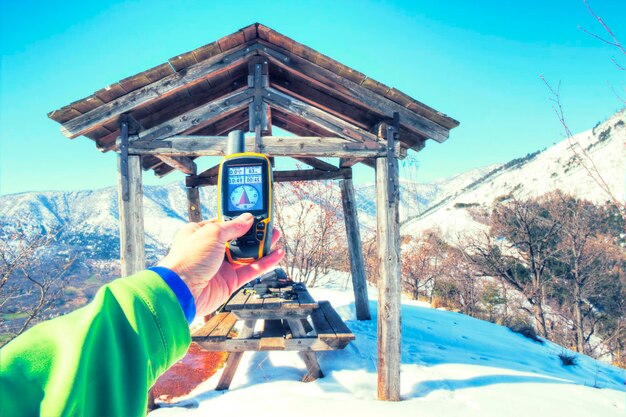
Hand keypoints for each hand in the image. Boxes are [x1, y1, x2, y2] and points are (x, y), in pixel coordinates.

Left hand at [157, 213, 283, 316]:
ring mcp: (221, 266)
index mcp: (201, 234)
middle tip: (269, 225)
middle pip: (238, 239)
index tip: (255, 214)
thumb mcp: (212, 233)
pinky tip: (276, 255)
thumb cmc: (189, 259)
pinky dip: (265, 263)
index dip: (240, 218)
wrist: (181, 291)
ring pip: (247, 255)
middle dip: (254, 232)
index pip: (224, 223)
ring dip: (262, 246)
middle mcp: (211, 250)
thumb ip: (233, 226)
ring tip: (276, 236)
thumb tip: (248, 219)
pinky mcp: (230, 282)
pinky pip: (251, 270)